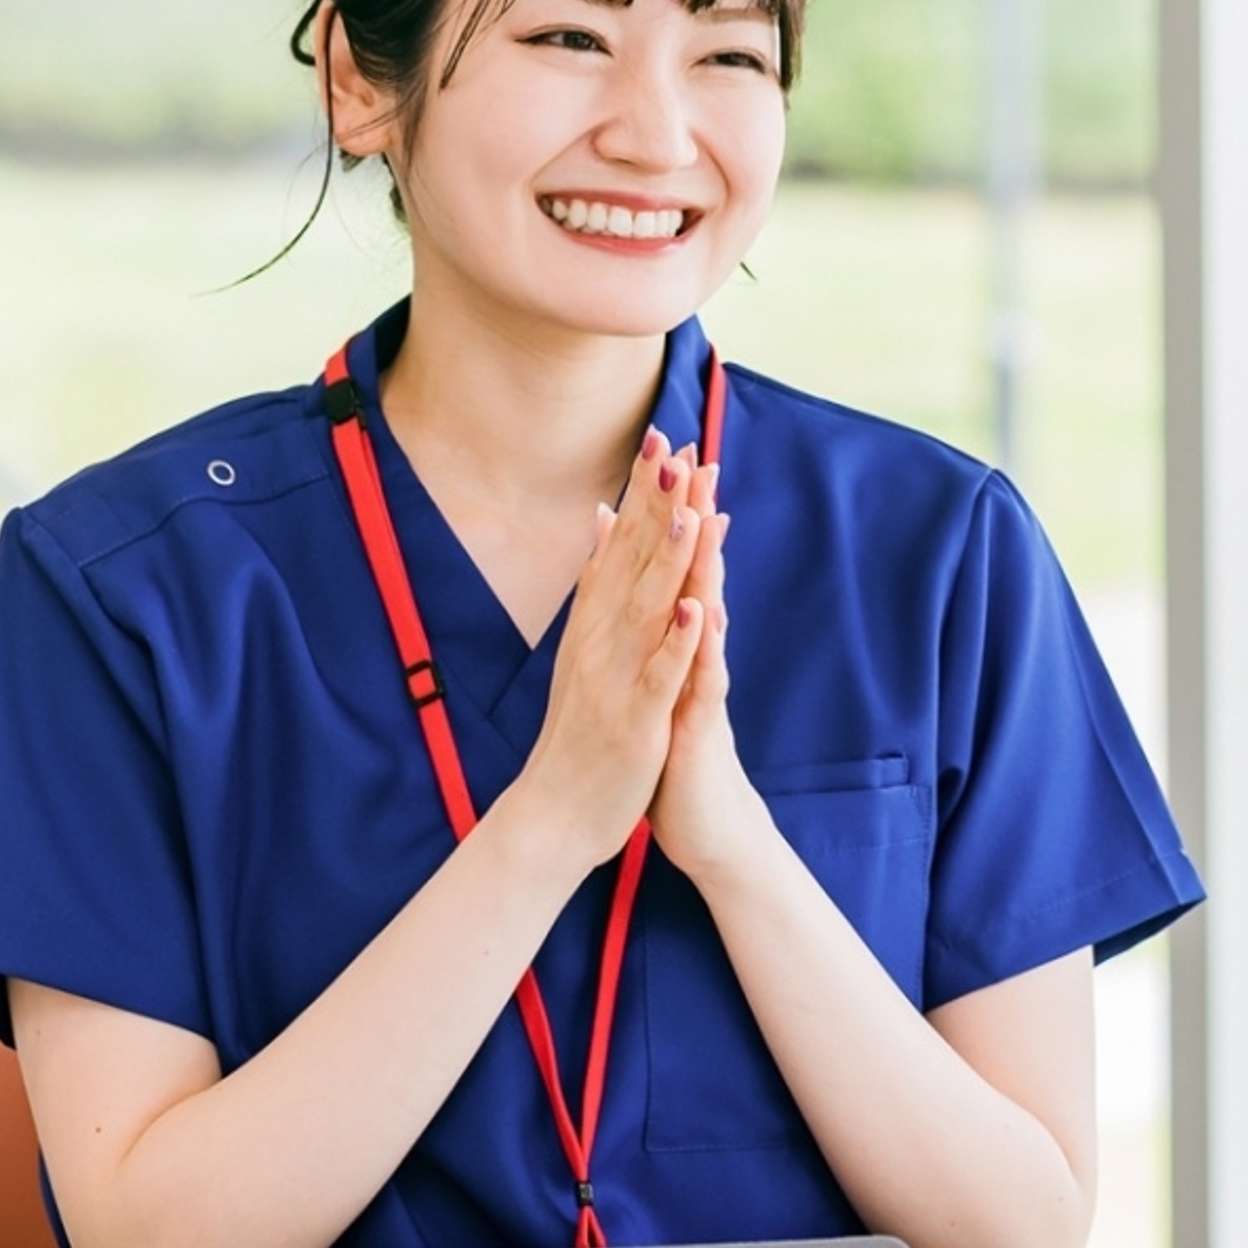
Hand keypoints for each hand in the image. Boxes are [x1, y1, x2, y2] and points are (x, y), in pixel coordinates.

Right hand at [507, 429, 712, 863]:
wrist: (553, 810)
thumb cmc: (578, 728)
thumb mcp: (585, 644)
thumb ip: (598, 580)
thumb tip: (605, 516)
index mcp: (595, 622)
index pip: (623, 543)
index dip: (644, 492)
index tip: (663, 436)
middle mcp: (601, 640)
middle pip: (634, 561)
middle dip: (657, 504)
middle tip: (675, 445)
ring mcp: (617, 678)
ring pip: (646, 608)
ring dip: (668, 557)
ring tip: (689, 507)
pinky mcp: (636, 719)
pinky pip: (659, 675)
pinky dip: (676, 640)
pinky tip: (694, 606)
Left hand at [648, 460, 780, 896]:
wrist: (712, 829)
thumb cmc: (681, 757)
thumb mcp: (666, 686)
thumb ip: (665, 634)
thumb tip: (663, 587)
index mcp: (678, 644)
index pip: (674, 567)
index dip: (670, 510)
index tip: (664, 452)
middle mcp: (697, 655)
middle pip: (697, 574)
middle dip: (694, 516)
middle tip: (697, 454)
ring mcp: (703, 687)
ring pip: (708, 616)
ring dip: (707, 565)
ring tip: (705, 511)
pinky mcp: (703, 726)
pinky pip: (706, 679)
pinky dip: (704, 643)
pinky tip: (706, 609)